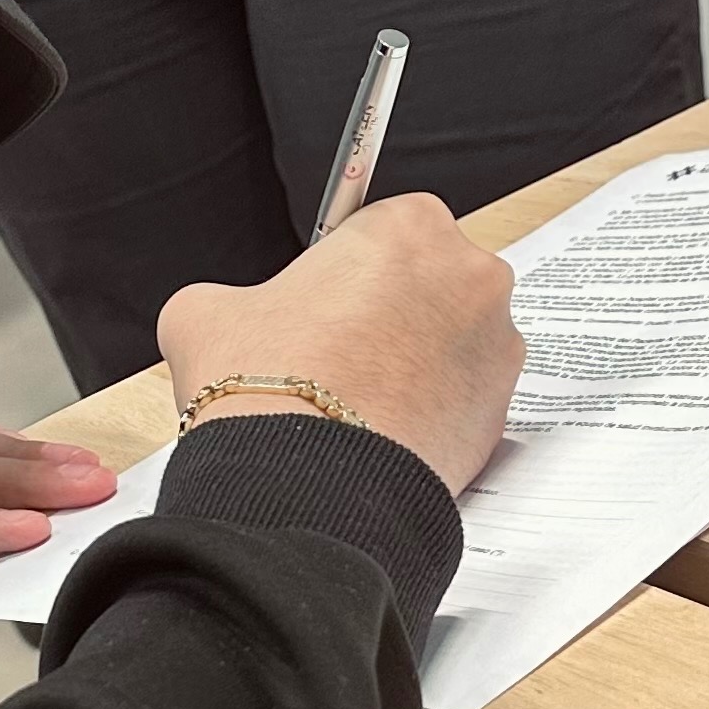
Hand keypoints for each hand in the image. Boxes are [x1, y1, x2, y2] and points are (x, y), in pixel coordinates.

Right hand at [158, 195, 522, 501]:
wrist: (306, 484)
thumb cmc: (267, 389)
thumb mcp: (203, 314)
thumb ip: (229, 297)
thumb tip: (226, 315)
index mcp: (408, 225)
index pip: (381, 230)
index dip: (345, 271)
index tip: (323, 303)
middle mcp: (468, 273)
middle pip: (428, 281)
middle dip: (391, 312)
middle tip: (339, 355)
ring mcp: (497, 343)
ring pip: (452, 341)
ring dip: (416, 362)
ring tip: (358, 402)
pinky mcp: (504, 409)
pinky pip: (467, 398)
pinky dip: (434, 412)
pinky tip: (384, 432)